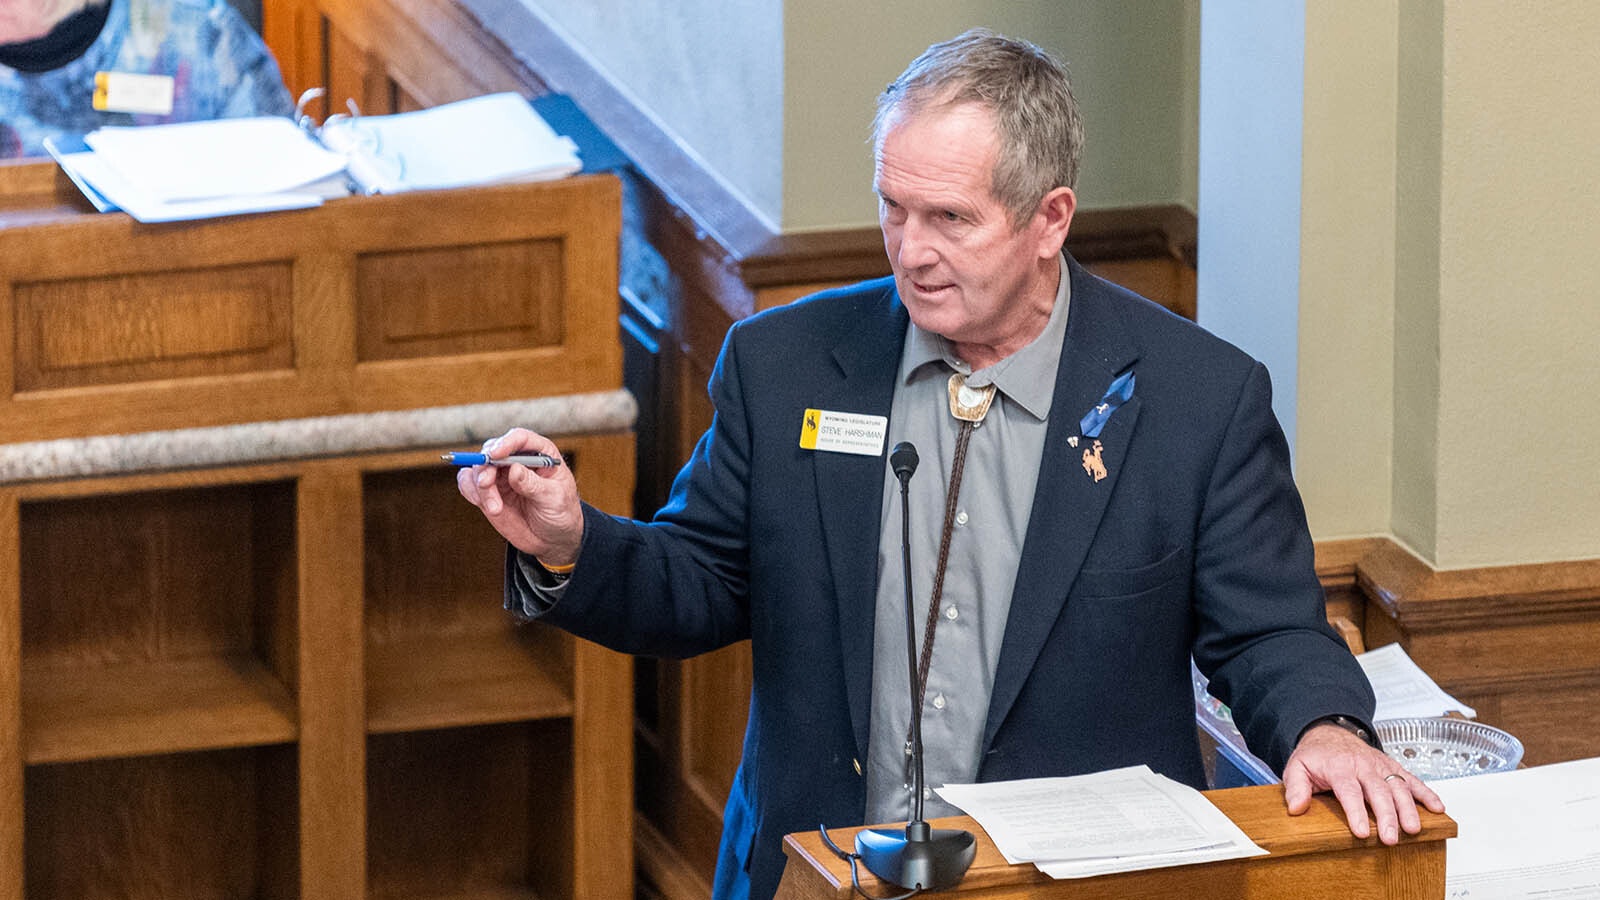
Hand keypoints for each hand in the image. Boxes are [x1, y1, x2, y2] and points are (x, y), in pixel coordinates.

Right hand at [455, 428, 583, 563]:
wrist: (552, 537)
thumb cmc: (561, 512)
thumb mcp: (554, 499)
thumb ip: (533, 484)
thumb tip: (515, 469)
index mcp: (541, 453)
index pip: (520, 438)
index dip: (506, 443)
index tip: (495, 455)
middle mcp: (518, 459)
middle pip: (493, 449)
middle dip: (486, 466)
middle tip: (487, 485)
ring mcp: (501, 474)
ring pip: (479, 467)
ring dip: (480, 485)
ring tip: (495, 508)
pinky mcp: (488, 490)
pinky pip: (468, 483)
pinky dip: (469, 490)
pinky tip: (483, 504)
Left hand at [1282, 723, 1444, 843]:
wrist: (1330, 732)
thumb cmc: (1315, 755)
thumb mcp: (1297, 767)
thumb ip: (1295, 787)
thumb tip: (1296, 807)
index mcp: (1339, 767)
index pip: (1349, 791)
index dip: (1356, 812)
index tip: (1362, 832)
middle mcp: (1363, 765)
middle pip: (1377, 792)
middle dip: (1386, 816)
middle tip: (1390, 838)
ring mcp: (1380, 766)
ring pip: (1397, 787)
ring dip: (1408, 808)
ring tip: (1413, 829)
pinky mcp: (1392, 767)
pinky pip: (1412, 779)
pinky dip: (1426, 793)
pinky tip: (1437, 808)